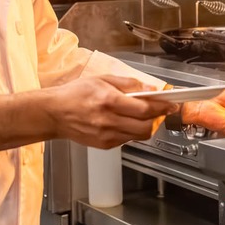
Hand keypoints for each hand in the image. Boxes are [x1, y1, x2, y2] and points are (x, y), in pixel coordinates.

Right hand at [45, 76, 176, 147]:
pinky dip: (132, 131)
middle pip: (146, 126)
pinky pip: (127, 139)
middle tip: (160, 111)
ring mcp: (106, 135)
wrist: (53, 114)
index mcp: (109, 101)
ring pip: (139, 135)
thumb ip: (128, 84)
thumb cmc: (74, 94)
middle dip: (158, 118)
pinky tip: (126, 122)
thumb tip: (149, 88)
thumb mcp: (102, 79)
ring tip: (143, 115)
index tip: (172, 104)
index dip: (162, 107)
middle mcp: (108, 121)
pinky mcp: (104, 144)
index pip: (145, 108)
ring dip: (147, 125)